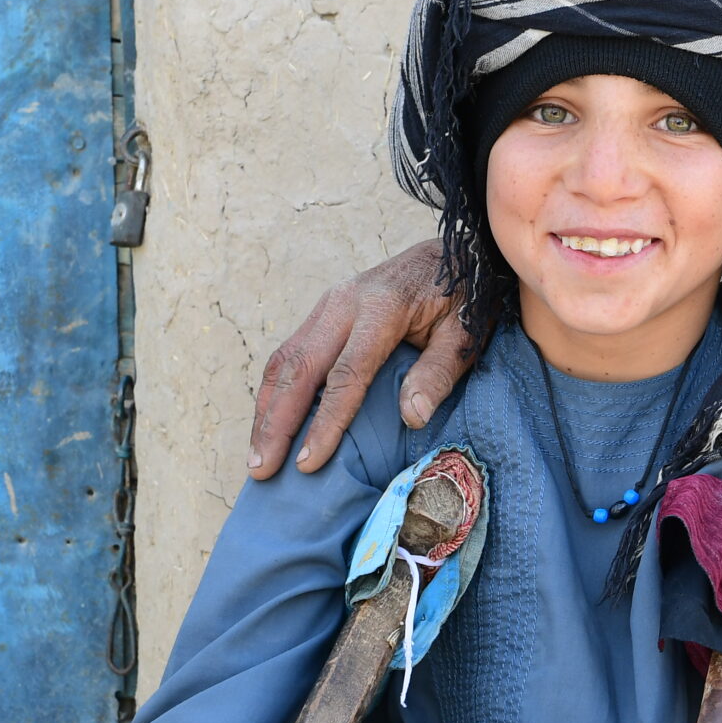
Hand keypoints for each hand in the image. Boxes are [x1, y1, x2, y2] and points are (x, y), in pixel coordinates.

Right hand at [246, 241, 477, 478]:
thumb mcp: (465, 333)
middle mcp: (344, 303)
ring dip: (266, 409)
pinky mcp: (325, 312)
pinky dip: (276, 390)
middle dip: (275, 423)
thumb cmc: (464, 298)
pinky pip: (292, 353)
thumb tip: (413, 417)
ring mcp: (330, 305)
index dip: (324, 423)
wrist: (455, 253)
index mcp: (381, 309)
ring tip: (257, 456)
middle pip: (299, 368)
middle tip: (261, 469)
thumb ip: (439, 372)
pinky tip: (270, 422)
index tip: (308, 463)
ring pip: (285, 360)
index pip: (345, 375)